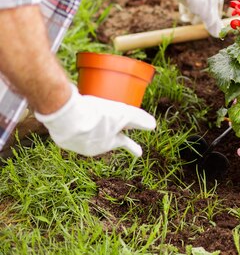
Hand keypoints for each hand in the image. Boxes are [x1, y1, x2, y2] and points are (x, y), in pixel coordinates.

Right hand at [34, 85, 156, 156]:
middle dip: (108, 132)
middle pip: (105, 137)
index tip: (140, 154)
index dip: (133, 146)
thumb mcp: (124, 115)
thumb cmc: (98, 116)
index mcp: (110, 142)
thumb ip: (139, 120)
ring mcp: (76, 144)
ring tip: (86, 112)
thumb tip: (153, 126)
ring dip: (89, 125)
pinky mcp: (61, 137)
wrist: (67, 117)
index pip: (125, 143)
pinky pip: (72, 129)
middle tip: (109, 126)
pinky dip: (74, 123)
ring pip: (88, 133)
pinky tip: (72, 114)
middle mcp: (94, 147)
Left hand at [163, 0, 224, 36]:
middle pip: (205, 5)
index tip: (208, 25)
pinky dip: (185, 6)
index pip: (218, 7)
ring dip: (191, 12)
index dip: (213, 18)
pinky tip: (182, 12)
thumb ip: (212, 24)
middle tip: (193, 23)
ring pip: (195, 2)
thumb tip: (218, 35)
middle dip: (198, 16)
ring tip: (185, 19)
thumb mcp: (206, 14)